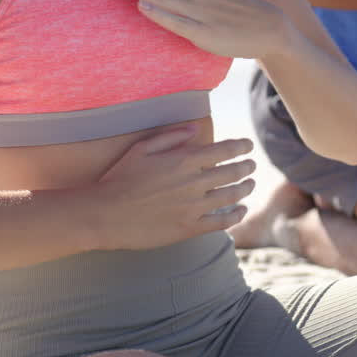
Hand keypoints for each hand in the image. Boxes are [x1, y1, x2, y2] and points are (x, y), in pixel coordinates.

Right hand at [79, 126, 257, 250]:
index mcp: (184, 160)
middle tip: (251, 165)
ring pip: (231, 195)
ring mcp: (193, 206)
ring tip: (250, 184)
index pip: (224, 150)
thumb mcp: (141, 149)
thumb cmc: (120, 178)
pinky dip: (235, 215)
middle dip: (246, 167)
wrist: (105, 215)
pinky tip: (241, 210)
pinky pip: (221, 222)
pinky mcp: (189, 227)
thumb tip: (195, 129)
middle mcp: (194, 182)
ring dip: (245, 188)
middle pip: (232, 172)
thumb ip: (170, 137)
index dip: (241, 147)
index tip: (248, 146)